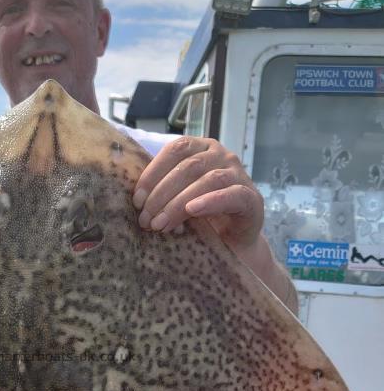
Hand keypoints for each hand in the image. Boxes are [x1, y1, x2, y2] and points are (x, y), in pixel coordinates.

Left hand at [133, 136, 263, 251]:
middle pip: (189, 167)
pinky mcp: (252, 198)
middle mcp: (222, 155)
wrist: (233, 242)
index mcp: (201, 148)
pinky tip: (193, 210)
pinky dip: (210, 201)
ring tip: (161, 224)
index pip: (175, 150)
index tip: (137, 199)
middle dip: (162, 194)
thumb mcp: (178, 197)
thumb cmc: (201, 216)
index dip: (153, 173)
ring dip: (179, 203)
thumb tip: (137, 200)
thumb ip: (163, 190)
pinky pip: (232, 195)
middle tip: (146, 220)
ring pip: (207, 180)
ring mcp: (239, 174)